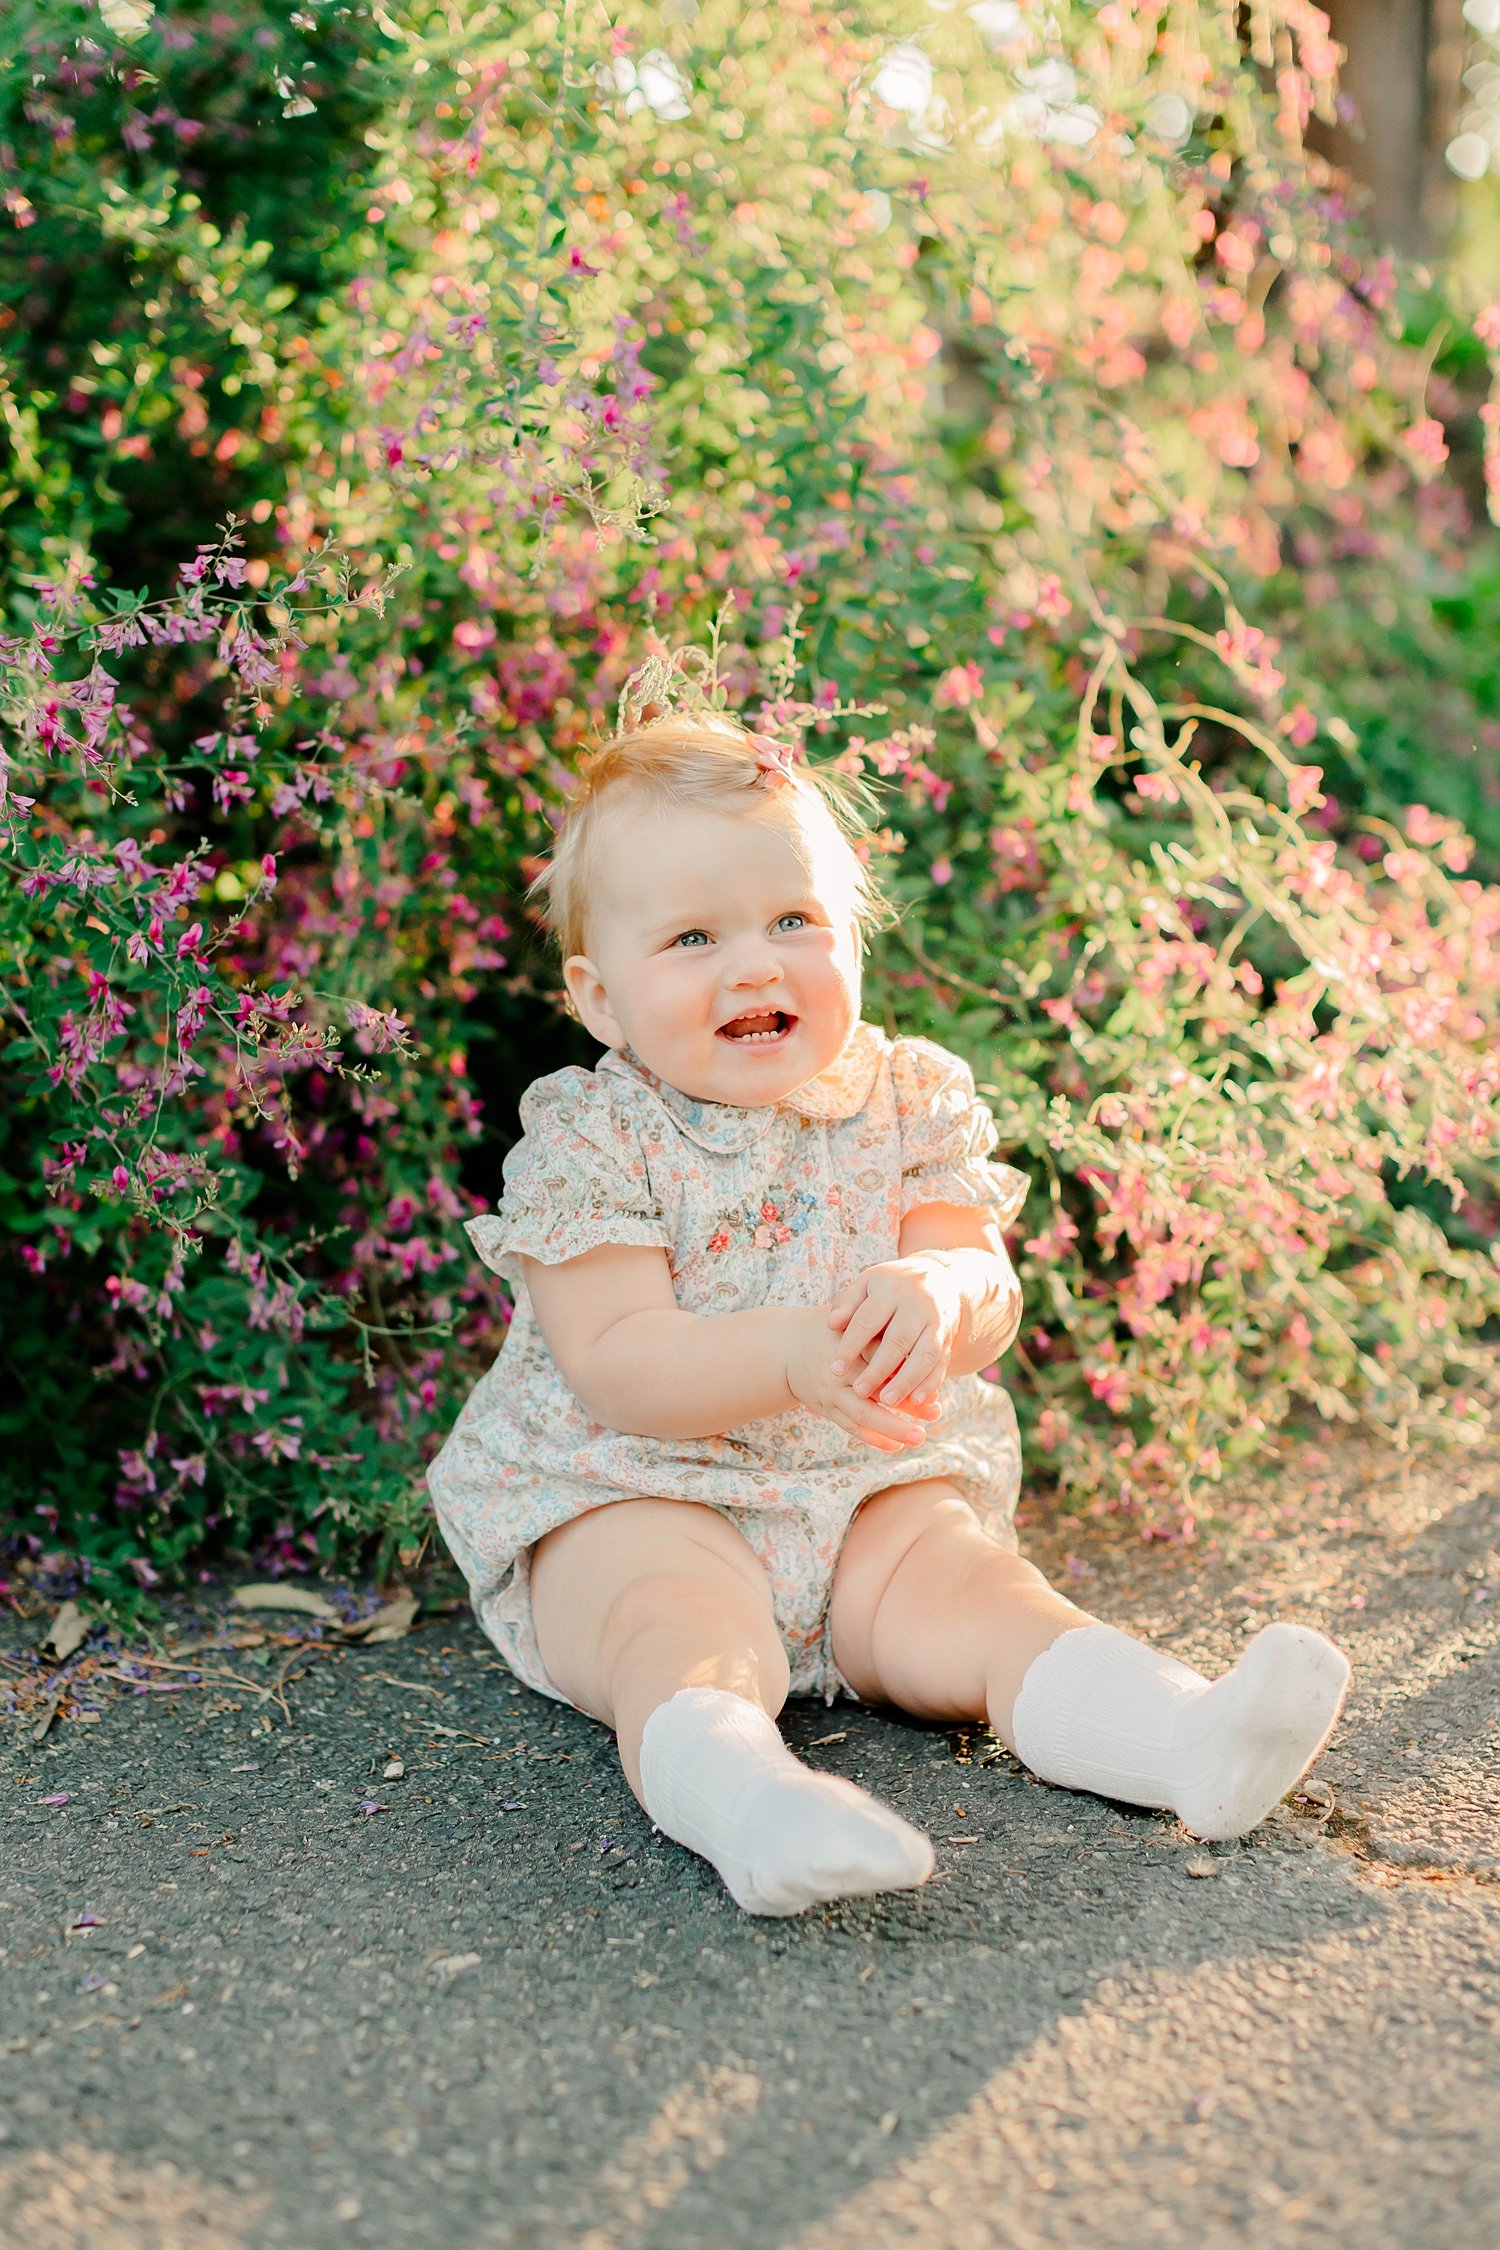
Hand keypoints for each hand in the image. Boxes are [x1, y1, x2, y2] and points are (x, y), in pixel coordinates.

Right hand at [782, 1306, 939, 1453]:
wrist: (786, 1348)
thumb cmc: (830, 1329)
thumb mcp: (851, 1322)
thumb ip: (878, 1333)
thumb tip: (918, 1349)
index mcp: (845, 1347)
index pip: (880, 1361)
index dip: (906, 1372)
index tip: (933, 1379)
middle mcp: (836, 1374)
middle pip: (874, 1393)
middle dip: (905, 1405)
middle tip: (936, 1412)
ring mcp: (829, 1395)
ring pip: (862, 1416)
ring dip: (892, 1428)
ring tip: (919, 1437)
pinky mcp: (826, 1409)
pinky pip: (850, 1427)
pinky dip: (873, 1438)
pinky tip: (895, 1445)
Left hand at [825, 1255, 966, 1409]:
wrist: (938, 1278)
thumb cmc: (890, 1286)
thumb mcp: (866, 1283)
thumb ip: (847, 1303)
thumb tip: (832, 1324)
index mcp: (890, 1291)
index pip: (867, 1320)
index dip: (851, 1346)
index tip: (834, 1369)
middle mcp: (917, 1306)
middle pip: (898, 1340)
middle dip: (879, 1368)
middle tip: (860, 1391)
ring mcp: (936, 1322)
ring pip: (924, 1354)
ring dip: (907, 1380)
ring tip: (887, 1400)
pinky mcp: (948, 1338)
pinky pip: (942, 1363)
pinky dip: (930, 1383)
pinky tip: (916, 1401)